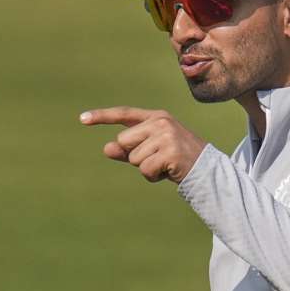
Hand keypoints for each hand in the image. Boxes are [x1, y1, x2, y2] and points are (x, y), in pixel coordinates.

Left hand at [80, 106, 208, 183]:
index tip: (82, 119)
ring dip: (146, 168)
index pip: (124, 114)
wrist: (207, 171)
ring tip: (166, 165)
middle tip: (159, 159)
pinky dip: (153, 176)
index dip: (102, 116)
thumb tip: (107, 148)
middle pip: (124, 142)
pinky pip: (145, 169)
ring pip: (133, 158)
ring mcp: (166, 135)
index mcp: (156, 117)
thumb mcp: (151, 152)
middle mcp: (161, 122)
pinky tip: (169, 172)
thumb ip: (129, 150)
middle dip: (135, 156)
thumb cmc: (177, 160)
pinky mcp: (170, 151)